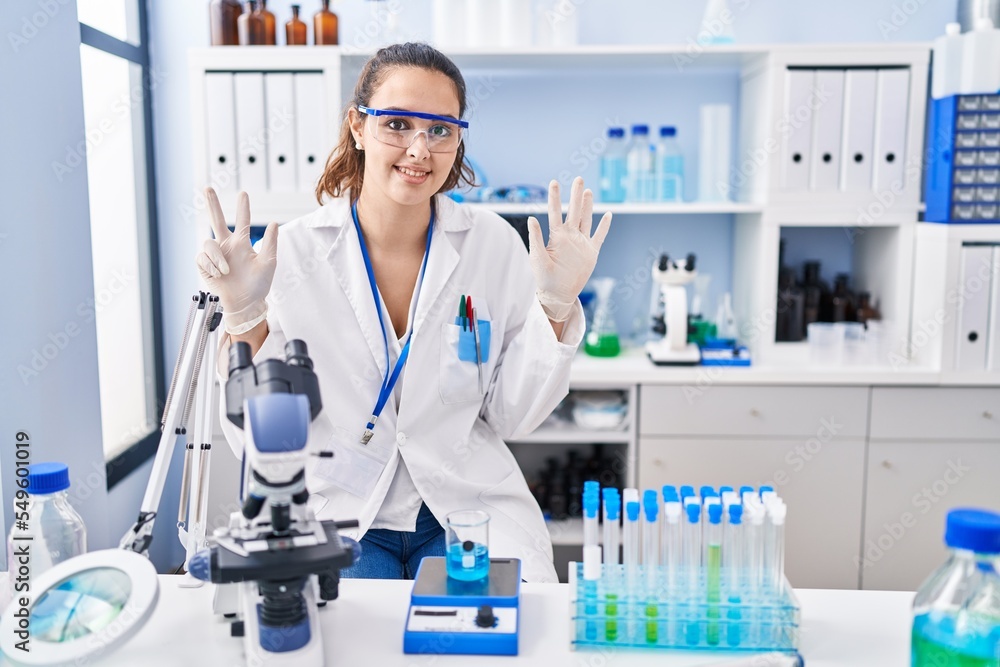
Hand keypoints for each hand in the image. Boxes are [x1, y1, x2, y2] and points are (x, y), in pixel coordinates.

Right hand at [195, 188, 277, 334]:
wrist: (246, 303)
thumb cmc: (259, 285)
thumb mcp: (268, 263)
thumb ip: (270, 243)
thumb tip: (274, 223)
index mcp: (242, 243)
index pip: (242, 221)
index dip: (243, 208)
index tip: (244, 194)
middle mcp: (227, 245)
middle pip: (217, 220)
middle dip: (212, 204)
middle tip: (208, 188)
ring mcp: (215, 255)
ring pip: (209, 242)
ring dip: (217, 257)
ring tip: (225, 270)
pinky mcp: (205, 265)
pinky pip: (202, 257)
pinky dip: (210, 265)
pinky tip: (218, 273)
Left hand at [527, 177, 611, 321]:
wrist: (558, 293)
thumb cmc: (544, 277)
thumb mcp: (537, 257)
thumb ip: (536, 238)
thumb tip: (532, 218)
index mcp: (556, 236)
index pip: (555, 212)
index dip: (555, 197)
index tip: (554, 182)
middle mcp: (570, 236)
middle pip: (574, 211)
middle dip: (576, 195)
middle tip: (578, 178)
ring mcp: (581, 243)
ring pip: (586, 220)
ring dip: (588, 206)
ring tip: (589, 191)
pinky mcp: (591, 252)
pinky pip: (600, 237)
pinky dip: (604, 226)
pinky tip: (608, 215)